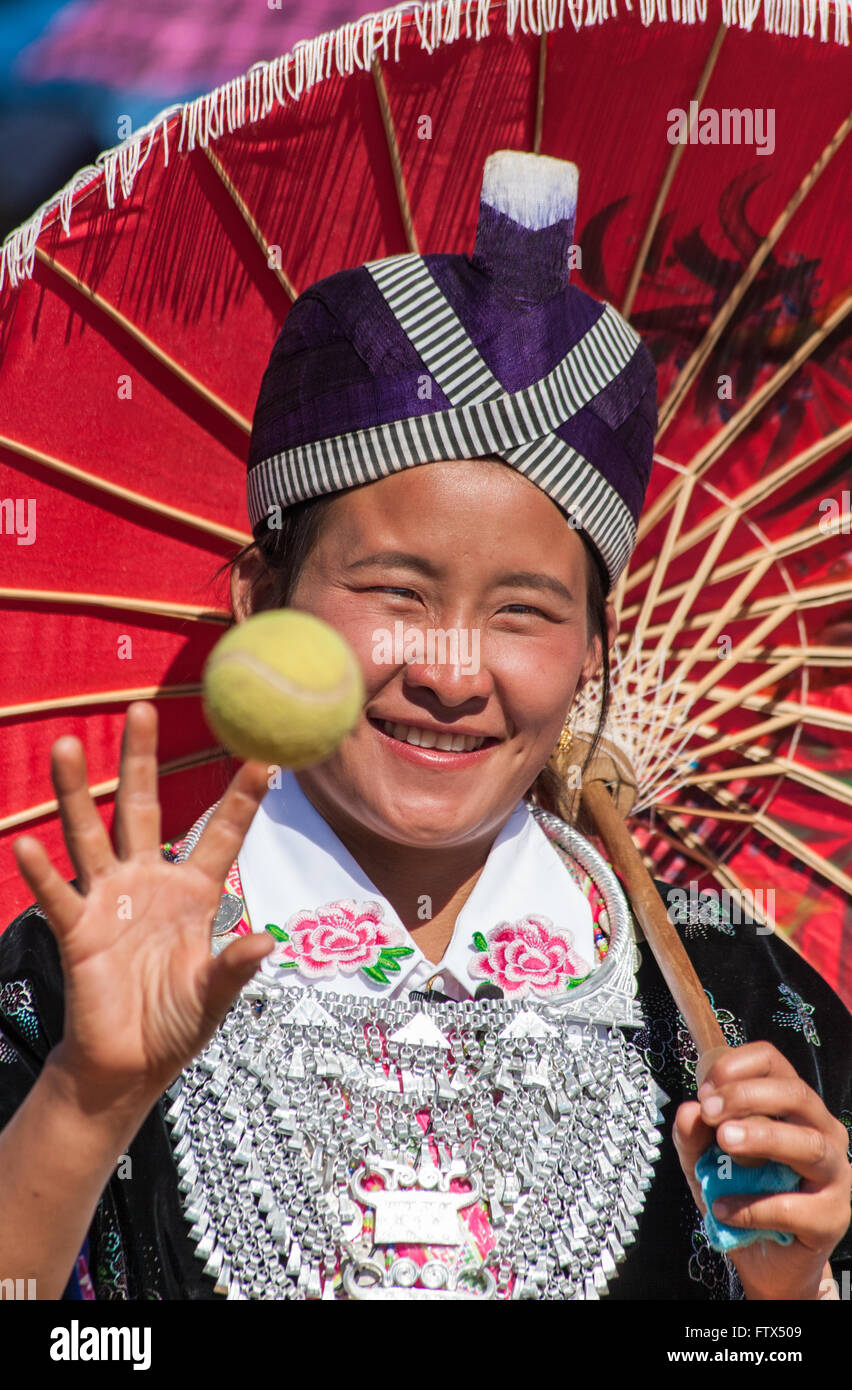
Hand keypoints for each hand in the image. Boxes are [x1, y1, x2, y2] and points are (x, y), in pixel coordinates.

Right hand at [12, 701, 273, 1116]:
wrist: (129, 1066)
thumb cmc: (176, 1024)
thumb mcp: (214, 996)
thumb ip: (235, 966)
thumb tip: (266, 940)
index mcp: (193, 891)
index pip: (221, 834)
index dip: (242, 798)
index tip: (266, 756)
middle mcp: (148, 882)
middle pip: (143, 807)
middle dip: (139, 758)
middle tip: (140, 707)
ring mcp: (109, 901)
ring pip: (90, 834)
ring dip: (76, 792)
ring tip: (66, 744)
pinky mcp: (78, 931)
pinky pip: (58, 897)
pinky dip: (42, 873)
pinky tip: (27, 845)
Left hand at [673, 1042, 851, 1299]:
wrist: (766, 1262)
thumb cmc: (742, 1197)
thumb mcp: (705, 1161)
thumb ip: (694, 1136)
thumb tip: (689, 1110)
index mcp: (794, 1107)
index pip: (774, 1062)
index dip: (736, 1066)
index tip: (704, 1089)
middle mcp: (823, 1132)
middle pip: (797, 1094)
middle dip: (747, 1096)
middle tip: (709, 1111)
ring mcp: (835, 1175)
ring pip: (809, 1144)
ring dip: (764, 1137)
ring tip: (724, 1141)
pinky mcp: (831, 1218)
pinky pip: (795, 1206)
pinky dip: (754, 1206)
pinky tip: (723, 1207)